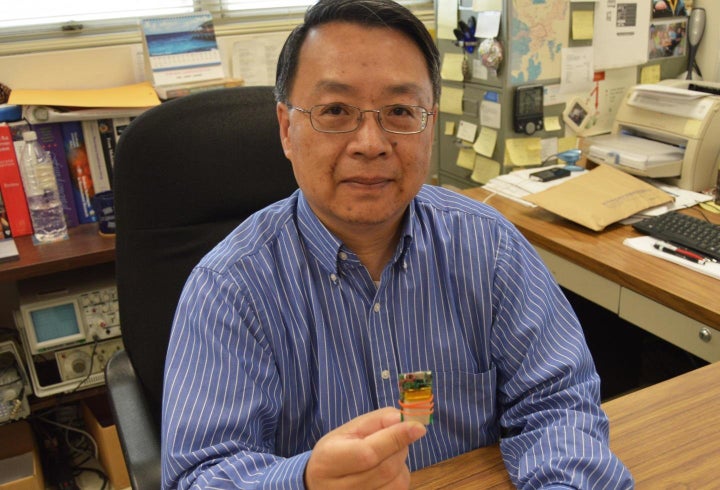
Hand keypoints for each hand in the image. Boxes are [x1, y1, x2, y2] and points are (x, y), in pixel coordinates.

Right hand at [305, 407, 426, 489]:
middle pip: (386, 469)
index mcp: (329, 461)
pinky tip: (386, 471)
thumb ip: (375, 421)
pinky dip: (399, 477)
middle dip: (399, 447)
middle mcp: (340, 489)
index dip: (395, 439)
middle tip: (398, 435)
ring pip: (396, 483)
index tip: (418, 427)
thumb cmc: (335, 452)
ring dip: (401, 463)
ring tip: (386, 454)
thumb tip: (401, 419)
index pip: (368, 452)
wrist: (319, 484)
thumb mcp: (347, 430)